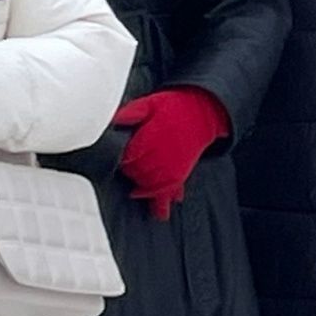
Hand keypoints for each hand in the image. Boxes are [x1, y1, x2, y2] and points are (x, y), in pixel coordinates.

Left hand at [114, 87, 230, 219]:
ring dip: (141, 187)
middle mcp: (161, 154)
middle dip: (129, 171)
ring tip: (135, 188)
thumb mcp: (150, 103)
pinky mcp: (181, 173)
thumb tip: (113, 122)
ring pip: (149, 184)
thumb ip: (131, 113)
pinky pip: (168, 191)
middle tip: (127, 166)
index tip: (116, 155)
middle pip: (136, 172)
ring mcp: (172, 166)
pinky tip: (158, 212)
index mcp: (150, 136)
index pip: (127, 156)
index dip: (121, 158)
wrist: (202, 112)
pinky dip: (161, 202)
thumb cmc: (173, 107)